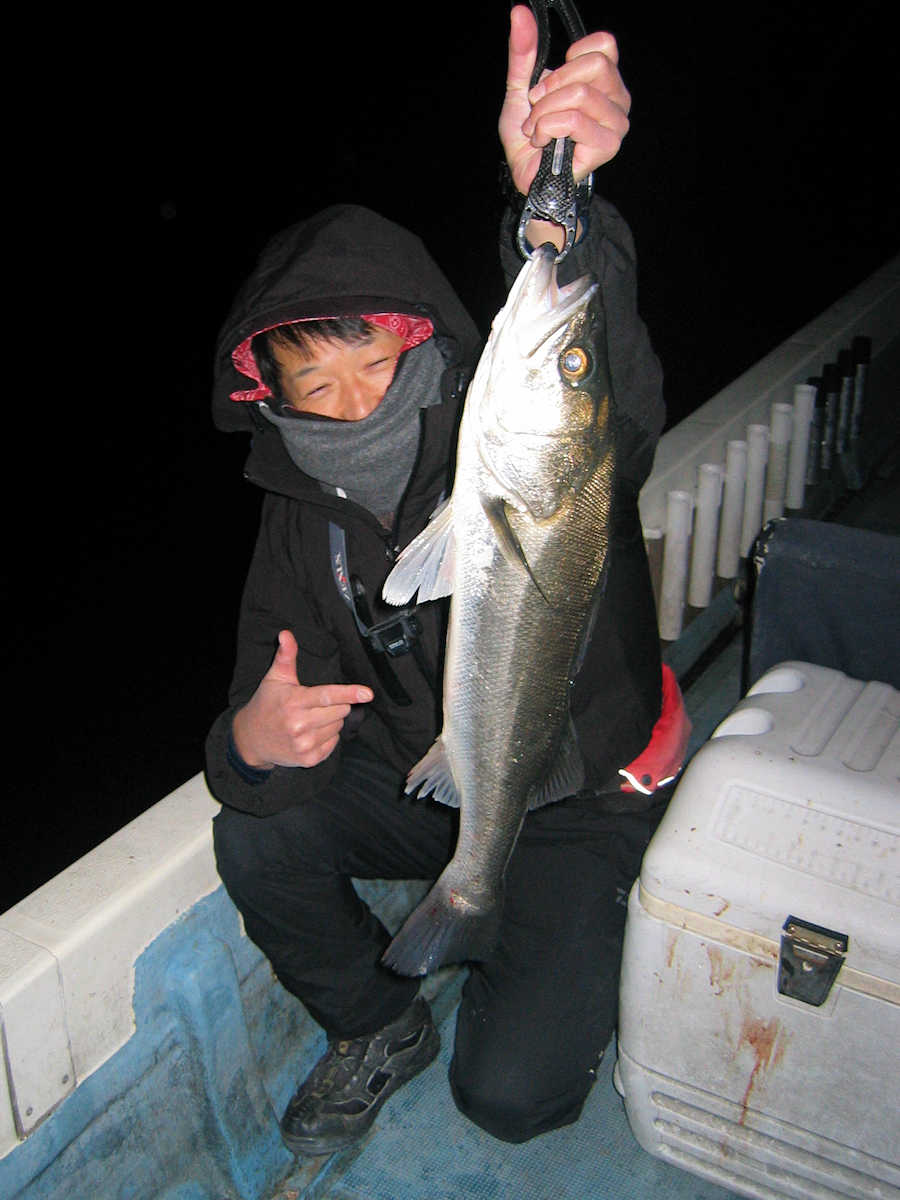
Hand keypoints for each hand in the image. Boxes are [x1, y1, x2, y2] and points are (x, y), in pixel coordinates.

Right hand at [231, 630, 372, 769]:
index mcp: (294, 702)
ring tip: (311, 719)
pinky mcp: (308, 759)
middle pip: (340, 711)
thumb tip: (286, 633)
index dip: (350, 693)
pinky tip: (311, 733)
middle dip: (335, 705)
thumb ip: (286, 656)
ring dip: (331, 721)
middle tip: (316, 704)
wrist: (251, 739)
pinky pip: (334, 744)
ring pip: (338, 727)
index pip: (327, 696)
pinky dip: (328, 737)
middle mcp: (299, 725)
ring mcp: (304, 744)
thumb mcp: (274, 678)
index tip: (368, 693)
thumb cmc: (266, 704)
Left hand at [499, 4, 631, 196]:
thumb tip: (520, 12)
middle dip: (553, 85)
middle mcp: (617, 99)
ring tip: (537, 128)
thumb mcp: (520, 88)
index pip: (605, 45)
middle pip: (595, 65)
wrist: (526, 177)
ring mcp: (616, 123)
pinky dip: (547, 128)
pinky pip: (574, 120)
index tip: (550, 79)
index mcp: (603, 80)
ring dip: (545, 112)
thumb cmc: (529, 137)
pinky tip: (543, 141)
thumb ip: (523, 52)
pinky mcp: (608, 145)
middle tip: (538, 105)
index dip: (572, 57)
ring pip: (580, 94)